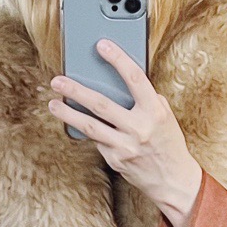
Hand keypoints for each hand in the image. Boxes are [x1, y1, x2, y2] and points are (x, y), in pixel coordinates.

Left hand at [49, 42, 203, 226]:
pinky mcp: (115, 160)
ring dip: (68, 114)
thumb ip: (148, 100)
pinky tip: (76, 122)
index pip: (135, 79)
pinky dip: (87, 130)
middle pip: (101, 104)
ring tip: (53, 103)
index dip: (118, 59)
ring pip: (90, 126)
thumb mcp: (165, 118)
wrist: (173, 181)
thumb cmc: (168, 144)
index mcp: (154, 112)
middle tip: (58, 81)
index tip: (102, 45)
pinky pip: (97, 140)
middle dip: (76, 91)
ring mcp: (125, 146)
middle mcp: (139, 128)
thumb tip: (122, 82)